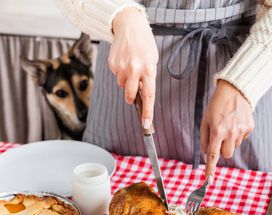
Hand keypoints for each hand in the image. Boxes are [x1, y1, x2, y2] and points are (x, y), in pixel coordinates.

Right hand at [109, 7, 158, 127]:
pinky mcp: (112, 65)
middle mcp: (135, 70)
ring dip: (126, 81)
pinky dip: (120, 73)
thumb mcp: (152, 61)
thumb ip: (148, 79)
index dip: (147, 112)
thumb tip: (141, 96)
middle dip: (130, 98)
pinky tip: (123, 61)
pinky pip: (116, 77)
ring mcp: (122, 68)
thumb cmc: (144, 45)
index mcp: (148, 70)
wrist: (129, 26)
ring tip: (130, 66)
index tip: (146, 124)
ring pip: (122, 86)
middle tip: (133, 91)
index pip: (148, 96)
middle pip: (129, 96)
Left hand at [200, 80, 253, 182]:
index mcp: (217, 131)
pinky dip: (237, 134)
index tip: (209, 181)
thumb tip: (207, 155)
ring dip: (229, 141)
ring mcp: (241, 130)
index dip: (210, 169)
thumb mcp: (205, 122)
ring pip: (234, 147)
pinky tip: (235, 123)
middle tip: (219, 138)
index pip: (213, 155)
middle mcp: (230, 132)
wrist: (234, 91)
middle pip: (226, 155)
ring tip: (227, 126)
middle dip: (221, 150)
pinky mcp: (249, 127)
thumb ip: (205, 140)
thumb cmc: (216, 107)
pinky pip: (242, 139)